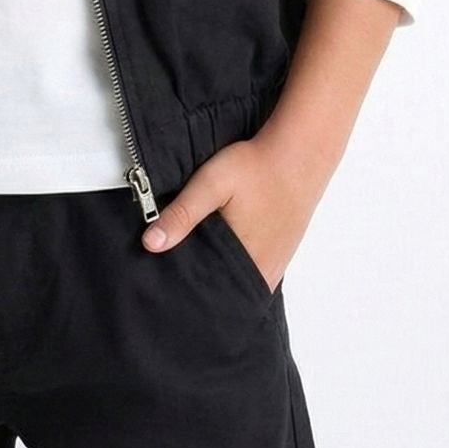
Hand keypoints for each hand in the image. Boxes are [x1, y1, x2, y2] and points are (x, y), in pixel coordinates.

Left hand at [140, 138, 318, 291]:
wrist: (298, 153)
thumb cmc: (256, 167)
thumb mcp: (211, 184)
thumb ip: (182, 214)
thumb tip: (150, 244)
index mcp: (245, 264)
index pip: (209, 294)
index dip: (187, 290)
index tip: (166, 285)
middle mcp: (263, 272)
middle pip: (224, 292)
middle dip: (201, 284)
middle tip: (176, 272)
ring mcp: (275, 265)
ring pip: (238, 283)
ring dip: (219, 275)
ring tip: (195, 261)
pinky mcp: (280, 253)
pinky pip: (253, 272)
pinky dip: (236, 267)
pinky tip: (222, 252)